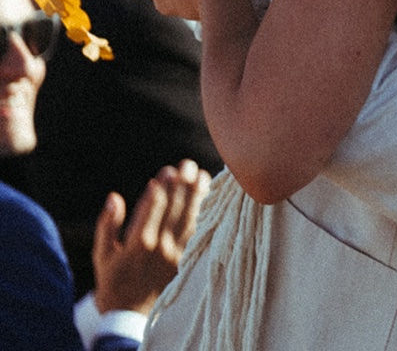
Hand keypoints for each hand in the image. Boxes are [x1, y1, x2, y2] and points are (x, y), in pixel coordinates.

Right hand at [92, 160, 209, 314]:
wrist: (130, 315)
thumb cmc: (113, 281)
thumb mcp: (102, 255)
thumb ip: (107, 225)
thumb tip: (113, 197)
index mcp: (138, 243)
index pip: (153, 208)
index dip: (162, 188)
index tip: (167, 171)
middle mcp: (160, 247)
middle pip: (175, 209)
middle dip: (182, 185)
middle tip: (187, 165)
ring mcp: (176, 254)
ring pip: (191, 218)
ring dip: (198, 195)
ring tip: (203, 175)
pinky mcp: (187, 260)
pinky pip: (198, 233)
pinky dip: (205, 214)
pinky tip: (210, 200)